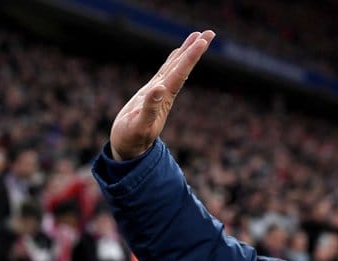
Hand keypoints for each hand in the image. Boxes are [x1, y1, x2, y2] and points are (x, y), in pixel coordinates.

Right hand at [110, 30, 215, 159]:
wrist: (129, 150)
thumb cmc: (132, 140)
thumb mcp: (138, 126)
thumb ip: (149, 109)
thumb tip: (159, 89)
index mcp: (164, 98)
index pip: (180, 73)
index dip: (191, 56)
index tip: (203, 41)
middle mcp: (165, 93)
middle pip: (183, 67)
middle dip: (194, 49)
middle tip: (209, 33)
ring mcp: (159, 93)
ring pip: (175, 67)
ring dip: (186, 52)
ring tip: (197, 36)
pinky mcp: (151, 94)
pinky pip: (165, 72)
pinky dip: (172, 61)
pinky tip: (177, 54)